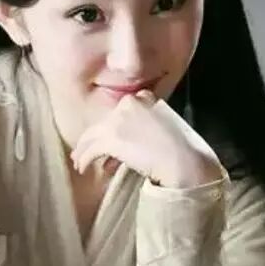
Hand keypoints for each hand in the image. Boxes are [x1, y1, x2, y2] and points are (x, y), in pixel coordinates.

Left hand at [70, 90, 223, 189]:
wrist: (184, 161)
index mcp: (143, 98)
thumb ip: (144, 128)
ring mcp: (119, 120)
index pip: (118, 114)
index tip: (109, 146)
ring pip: (93, 135)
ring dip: (84, 151)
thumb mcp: (164, 128)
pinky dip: (84, 159)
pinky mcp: (112, 137)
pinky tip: (82, 167)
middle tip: (84, 153)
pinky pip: (91, 149)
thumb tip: (127, 145)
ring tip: (80, 163)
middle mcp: (128, 104)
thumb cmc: (181, 150)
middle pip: (102, 123)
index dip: (110, 131)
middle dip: (92, 140)